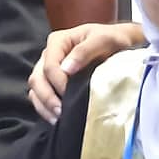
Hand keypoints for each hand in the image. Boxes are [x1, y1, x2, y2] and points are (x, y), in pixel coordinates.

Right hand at [27, 22, 145, 121]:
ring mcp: (48, 70)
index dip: (58, 82)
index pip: (50, 65)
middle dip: (48, 98)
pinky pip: (40, 98)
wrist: (121, 45)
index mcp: (58, 41)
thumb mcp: (104, 40)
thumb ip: (84, 51)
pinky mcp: (52, 83)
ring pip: (36, 90)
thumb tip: (66, 70)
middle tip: (62, 112)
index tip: (71, 95)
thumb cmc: (112, 40)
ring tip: (59, 119)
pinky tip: (57, 119)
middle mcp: (49, 55)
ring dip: (45, 106)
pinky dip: (46, 110)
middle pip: (37, 79)